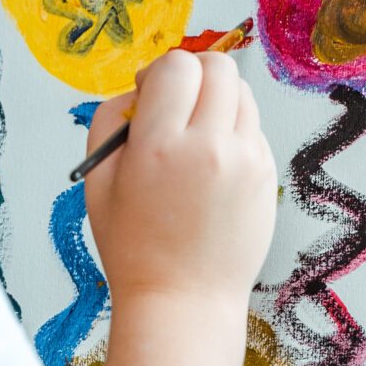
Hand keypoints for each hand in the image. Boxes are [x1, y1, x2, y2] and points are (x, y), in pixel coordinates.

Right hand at [82, 48, 275, 309]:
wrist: (182, 299)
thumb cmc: (133, 244)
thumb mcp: (98, 180)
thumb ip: (111, 119)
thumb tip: (140, 87)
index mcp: (159, 146)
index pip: (175, 66)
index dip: (158, 72)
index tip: (149, 92)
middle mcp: (209, 147)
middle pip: (218, 67)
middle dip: (194, 73)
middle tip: (177, 101)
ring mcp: (246, 161)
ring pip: (241, 93)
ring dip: (216, 99)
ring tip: (195, 135)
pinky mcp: (267, 176)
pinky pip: (253, 128)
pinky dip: (233, 131)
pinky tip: (212, 165)